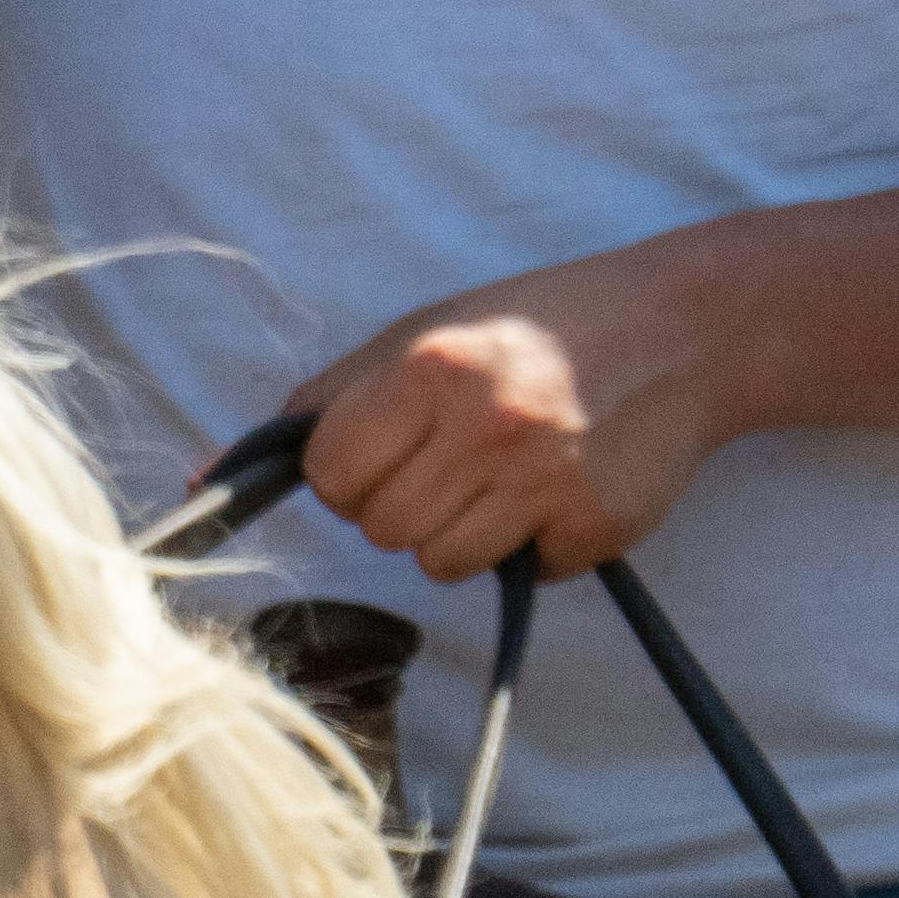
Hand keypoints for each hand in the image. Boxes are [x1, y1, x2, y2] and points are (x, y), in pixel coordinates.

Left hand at [297, 234, 751, 582]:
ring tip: (506, 474)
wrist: (684, 329)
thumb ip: (329, 397)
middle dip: (404, 505)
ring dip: (463, 533)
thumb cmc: (536, 327)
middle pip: (381, 530)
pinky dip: (536, 542)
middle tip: (454, 459)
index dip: (348, 473)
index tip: (385, 451)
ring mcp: (546, 481)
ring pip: (442, 565)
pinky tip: (562, 486)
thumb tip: (214, 473)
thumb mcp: (426, 330)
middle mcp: (486, 424)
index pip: (330, 475)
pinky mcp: (597, 526)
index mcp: (430, 368)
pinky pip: (525, 570)